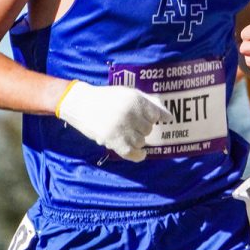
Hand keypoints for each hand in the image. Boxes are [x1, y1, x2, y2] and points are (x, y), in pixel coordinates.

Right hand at [57, 81, 172, 161]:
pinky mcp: (112, 140)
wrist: (81, 104)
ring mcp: (121, 128)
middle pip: (148, 129)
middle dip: (142, 128)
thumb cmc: (108, 98)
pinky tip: (141, 154)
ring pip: (141, 141)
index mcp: (136, 100)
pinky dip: (138, 156)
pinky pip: (131, 153)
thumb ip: (149, 102)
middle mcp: (131, 114)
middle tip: (131, 125)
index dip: (151, 118)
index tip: (147, 119)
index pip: (156, 115)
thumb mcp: (129, 93)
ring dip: (137, 140)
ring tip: (127, 134)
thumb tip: (168, 117)